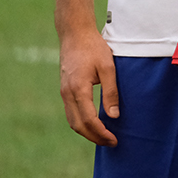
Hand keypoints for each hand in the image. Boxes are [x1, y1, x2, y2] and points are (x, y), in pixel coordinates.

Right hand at [58, 26, 118, 145]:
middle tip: (111, 142)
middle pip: (78, 125)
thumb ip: (111, 92)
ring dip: (87, 132)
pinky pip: (71, 113)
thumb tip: (114, 116)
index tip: (113, 140)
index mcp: (78, 89)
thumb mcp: (109, 67)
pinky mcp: (65, 90)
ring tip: (104, 137)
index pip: (88, 120)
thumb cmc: (94, 48)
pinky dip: (81, 123)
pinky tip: (93, 124)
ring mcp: (64, 93)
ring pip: (72, 121)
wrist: (75, 35)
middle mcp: (67, 94)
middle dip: (94, 137)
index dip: (101, 133)